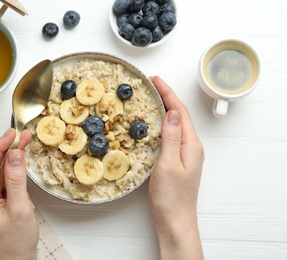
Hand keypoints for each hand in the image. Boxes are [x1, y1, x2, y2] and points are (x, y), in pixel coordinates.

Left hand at [0, 128, 37, 259]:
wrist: (16, 259)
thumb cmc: (15, 241)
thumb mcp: (19, 210)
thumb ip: (16, 181)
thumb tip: (15, 155)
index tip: (11, 135)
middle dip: (5, 148)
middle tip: (20, 134)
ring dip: (10, 155)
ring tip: (24, 140)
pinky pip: (2, 177)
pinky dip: (13, 166)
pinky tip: (21, 157)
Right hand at [148, 76, 203, 259]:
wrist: (174, 221)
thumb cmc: (171, 197)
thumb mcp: (168, 164)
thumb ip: (172, 137)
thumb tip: (173, 111)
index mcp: (191, 145)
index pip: (180, 112)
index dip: (168, 93)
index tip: (155, 80)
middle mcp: (191, 147)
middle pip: (179, 115)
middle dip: (166, 97)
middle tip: (150, 85)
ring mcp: (185, 154)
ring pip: (174, 124)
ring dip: (163, 109)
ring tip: (149, 98)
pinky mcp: (177, 161)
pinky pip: (170, 135)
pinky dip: (160, 124)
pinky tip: (151, 124)